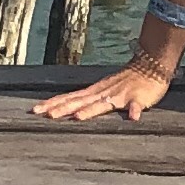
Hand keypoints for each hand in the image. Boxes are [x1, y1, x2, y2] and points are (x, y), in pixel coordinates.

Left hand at [34, 54, 176, 125]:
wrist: (150, 66)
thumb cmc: (126, 81)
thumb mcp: (104, 90)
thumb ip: (89, 101)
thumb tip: (70, 111)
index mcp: (94, 92)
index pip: (69, 98)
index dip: (52, 103)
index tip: (34, 110)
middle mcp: (103, 93)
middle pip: (79, 101)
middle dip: (62, 108)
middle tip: (44, 115)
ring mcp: (120, 95)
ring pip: (103, 104)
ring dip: (91, 110)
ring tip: (78, 117)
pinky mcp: (138, 99)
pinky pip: (136, 106)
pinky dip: (134, 111)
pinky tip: (133, 118)